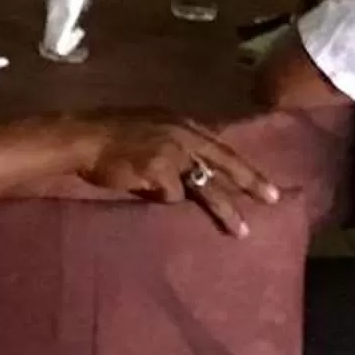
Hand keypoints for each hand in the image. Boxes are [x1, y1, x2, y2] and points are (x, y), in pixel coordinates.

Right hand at [83, 124, 281, 236]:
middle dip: (251, 182)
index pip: (220, 145)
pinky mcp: (161, 172)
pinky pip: (171, 196)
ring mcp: (174, 153)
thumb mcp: (148, 127)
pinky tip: (143, 192)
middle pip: (225, 162)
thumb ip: (171, 142)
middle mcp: (183, 134)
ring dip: (226, 211)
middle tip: (273, 199)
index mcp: (182, 122)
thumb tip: (188, 168)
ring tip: (241, 231)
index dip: (240, 164)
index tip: (259, 179)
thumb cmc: (107, 133)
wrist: (81, 137)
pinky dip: (161, 199)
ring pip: (208, 187)